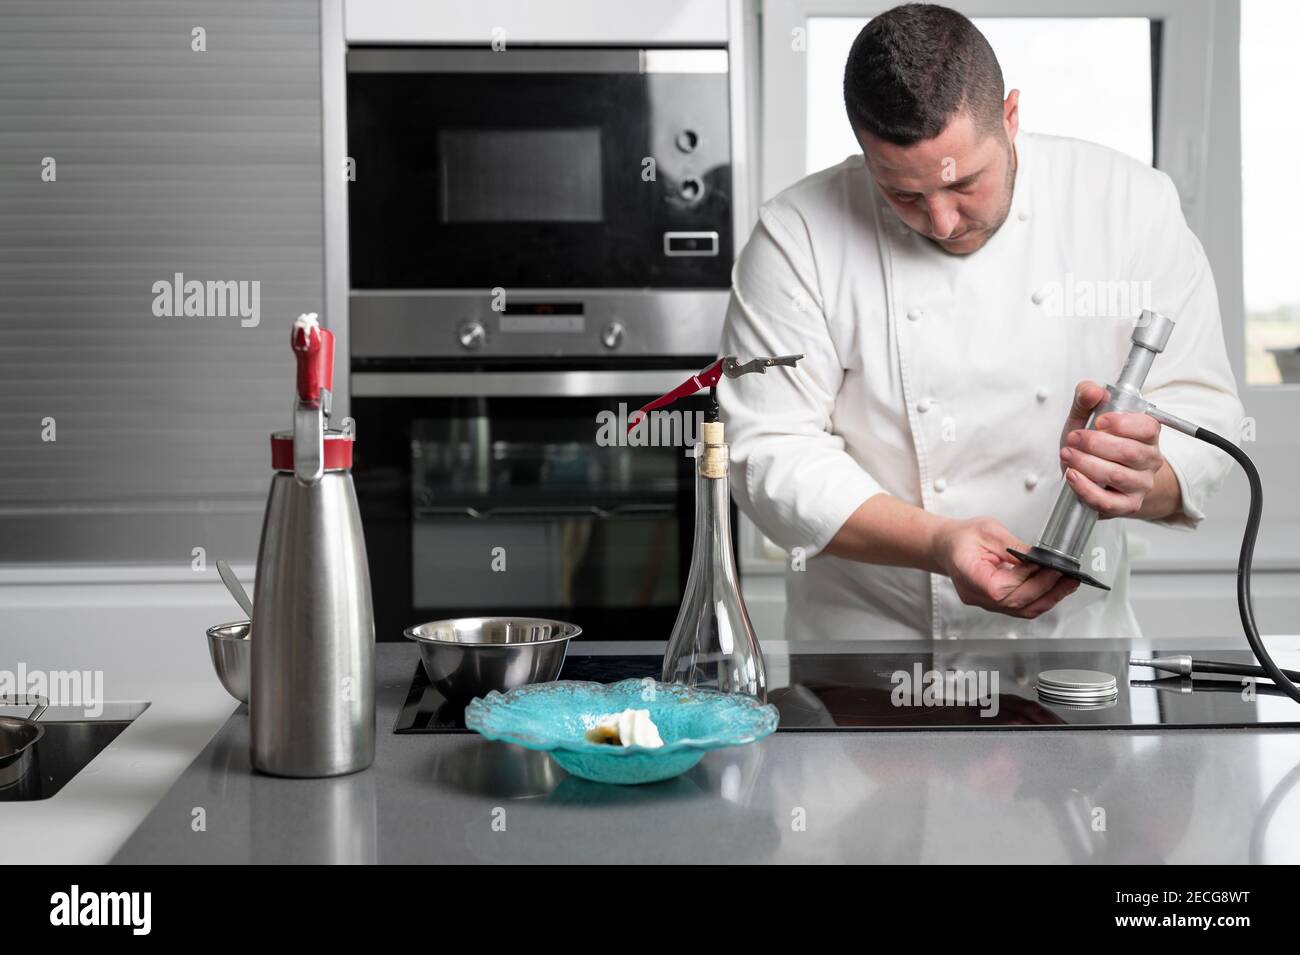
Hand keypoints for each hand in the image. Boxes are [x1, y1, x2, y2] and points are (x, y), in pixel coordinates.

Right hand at [931, 517, 1079, 618]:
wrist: (948, 546)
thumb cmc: (962, 537)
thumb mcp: (989, 531)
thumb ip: (1015, 547)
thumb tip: (1041, 558)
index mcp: (967, 573)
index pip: (998, 588)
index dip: (1024, 579)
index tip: (1045, 566)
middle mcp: (975, 594)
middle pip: (1014, 602)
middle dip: (1046, 588)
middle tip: (1066, 575)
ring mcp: (984, 602)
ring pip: (1020, 610)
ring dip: (1048, 598)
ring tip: (1067, 584)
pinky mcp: (994, 603)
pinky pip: (1020, 608)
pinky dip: (1040, 600)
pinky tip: (1054, 589)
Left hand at [1059, 381, 1164, 518]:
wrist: (1096, 477)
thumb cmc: (1094, 446)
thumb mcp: (1086, 418)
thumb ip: (1086, 398)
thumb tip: (1093, 390)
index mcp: (1147, 435)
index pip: (1147, 427)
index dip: (1122, 423)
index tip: (1098, 421)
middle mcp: (1149, 459)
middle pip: (1129, 452)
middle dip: (1094, 443)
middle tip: (1073, 439)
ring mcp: (1140, 484)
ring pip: (1116, 475)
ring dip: (1086, 464)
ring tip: (1068, 455)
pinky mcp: (1126, 505)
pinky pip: (1108, 501)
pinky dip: (1086, 489)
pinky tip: (1072, 476)